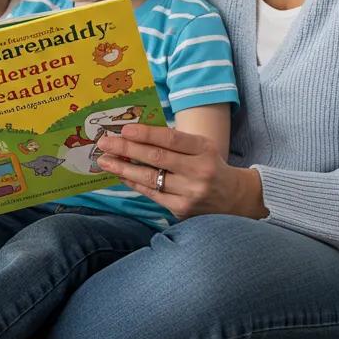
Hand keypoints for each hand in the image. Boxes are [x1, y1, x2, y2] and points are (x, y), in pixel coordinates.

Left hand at [95, 124, 266, 219]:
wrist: (234, 198)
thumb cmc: (209, 165)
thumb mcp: (200, 147)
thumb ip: (173, 141)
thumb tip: (133, 134)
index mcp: (204, 150)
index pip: (171, 139)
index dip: (146, 134)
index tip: (124, 129)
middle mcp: (199, 171)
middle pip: (157, 158)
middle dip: (126, 149)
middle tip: (104, 143)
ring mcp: (190, 193)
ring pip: (150, 179)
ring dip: (123, 169)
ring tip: (104, 160)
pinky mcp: (182, 209)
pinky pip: (152, 194)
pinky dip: (134, 183)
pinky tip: (121, 175)